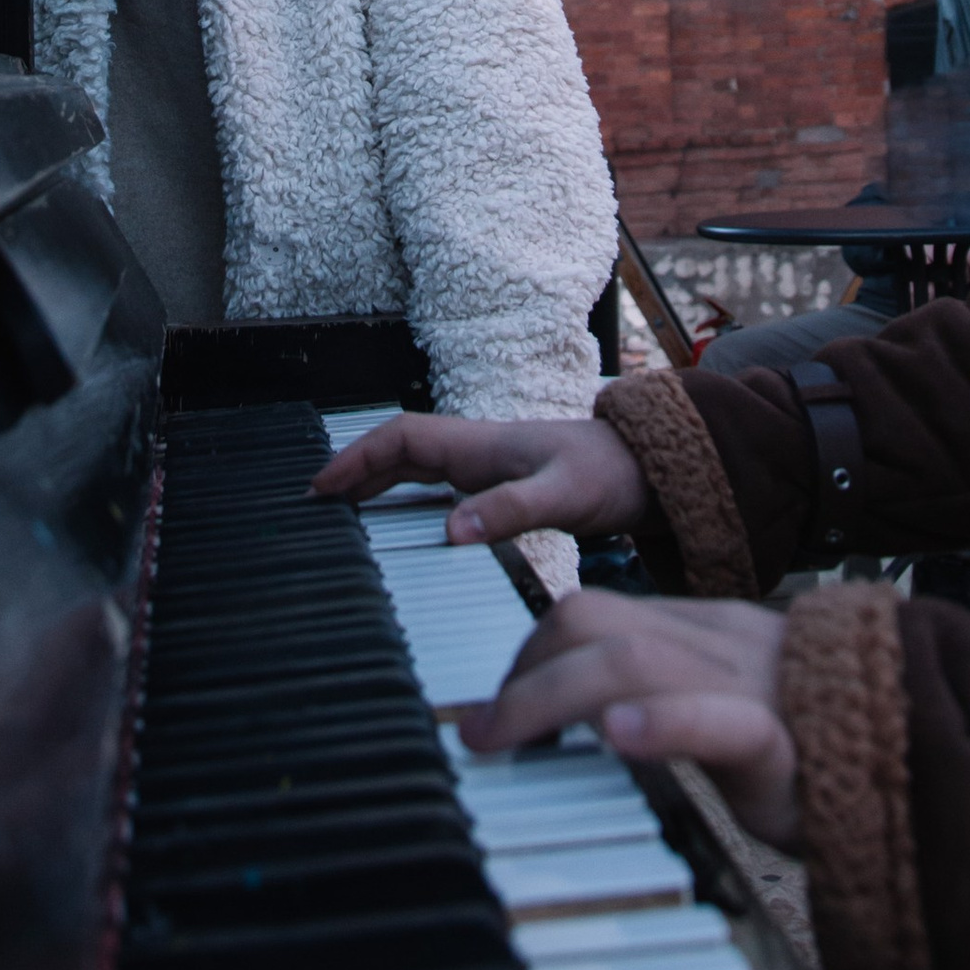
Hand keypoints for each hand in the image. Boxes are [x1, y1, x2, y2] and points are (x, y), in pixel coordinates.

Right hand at [313, 410, 647, 548]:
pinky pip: (437, 488)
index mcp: (479, 444)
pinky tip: (403, 528)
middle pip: (398, 452)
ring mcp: (486, 468)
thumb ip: (510, 511)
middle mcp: (476, 451)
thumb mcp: (563, 496)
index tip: (321, 486)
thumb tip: (451, 531)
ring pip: (415, 469)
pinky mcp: (501, 487)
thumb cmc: (612, 474)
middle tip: (315, 506)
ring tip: (341, 517)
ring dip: (376, 486)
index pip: (400, 438)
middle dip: (353, 472)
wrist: (654, 470)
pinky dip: (407, 502)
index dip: (356, 458)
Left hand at [458, 589, 799, 850]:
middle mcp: (713, 646)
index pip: (591, 613)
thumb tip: (584, 721)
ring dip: (549, 699)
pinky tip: (621, 735)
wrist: (918, 755)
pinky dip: (662, 722)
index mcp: (700, 633)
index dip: (527, 651)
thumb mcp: (722, 709)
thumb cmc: (813, 743)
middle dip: (520, 673)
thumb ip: (663, 700)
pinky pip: (715, 719)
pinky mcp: (778, 739)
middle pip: (592, 622)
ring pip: (630, 662)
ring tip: (502, 738)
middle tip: (478, 733)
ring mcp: (746, 686)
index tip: (486, 706)